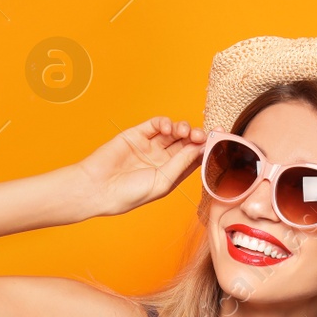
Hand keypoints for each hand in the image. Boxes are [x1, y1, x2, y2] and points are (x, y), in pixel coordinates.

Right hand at [76, 117, 205, 215]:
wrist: (96, 188)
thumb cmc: (128, 194)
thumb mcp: (162, 181)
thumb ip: (181, 163)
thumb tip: (202, 148)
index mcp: (170, 175)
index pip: (193, 159)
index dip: (207, 149)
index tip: (219, 140)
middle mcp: (161, 160)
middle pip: (186, 143)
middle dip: (196, 137)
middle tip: (202, 135)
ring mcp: (149, 147)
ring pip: (173, 132)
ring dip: (183, 128)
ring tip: (183, 132)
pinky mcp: (136, 135)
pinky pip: (155, 124)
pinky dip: (165, 122)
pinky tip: (167, 128)